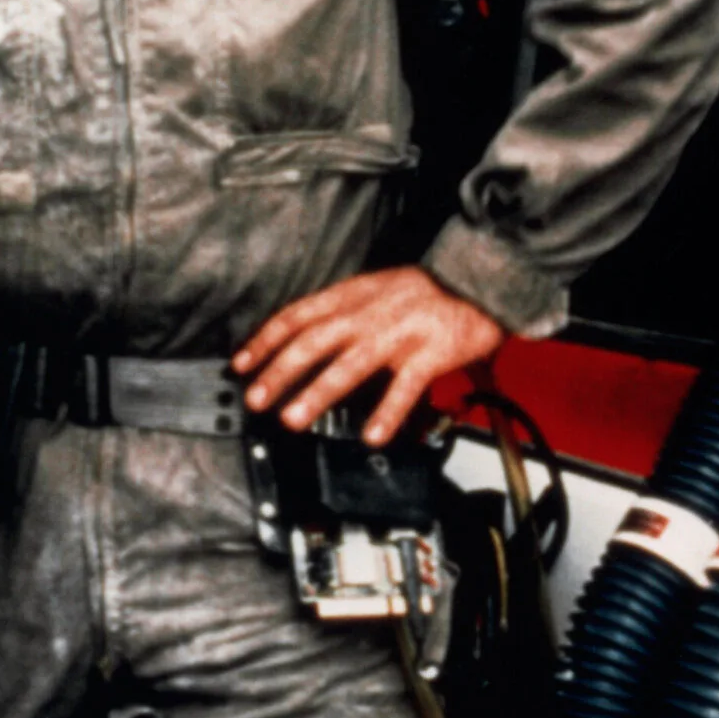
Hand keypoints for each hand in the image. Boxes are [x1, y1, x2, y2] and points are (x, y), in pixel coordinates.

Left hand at [233, 265, 504, 445]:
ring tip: (293, 419)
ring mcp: (399, 333)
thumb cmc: (422, 290)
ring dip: (317, 393)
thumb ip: (339, 312)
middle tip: (255, 398)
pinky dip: (387, 412)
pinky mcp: (431, 353)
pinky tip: (370, 436)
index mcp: (350, 295)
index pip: (296, 316)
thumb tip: (299, 336)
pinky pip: (405, 386)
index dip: (265, 340)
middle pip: (313, 342)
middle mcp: (368, 312)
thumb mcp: (372, 288)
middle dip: (279, 371)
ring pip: (350, 364)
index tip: (241, 364)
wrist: (477, 281)